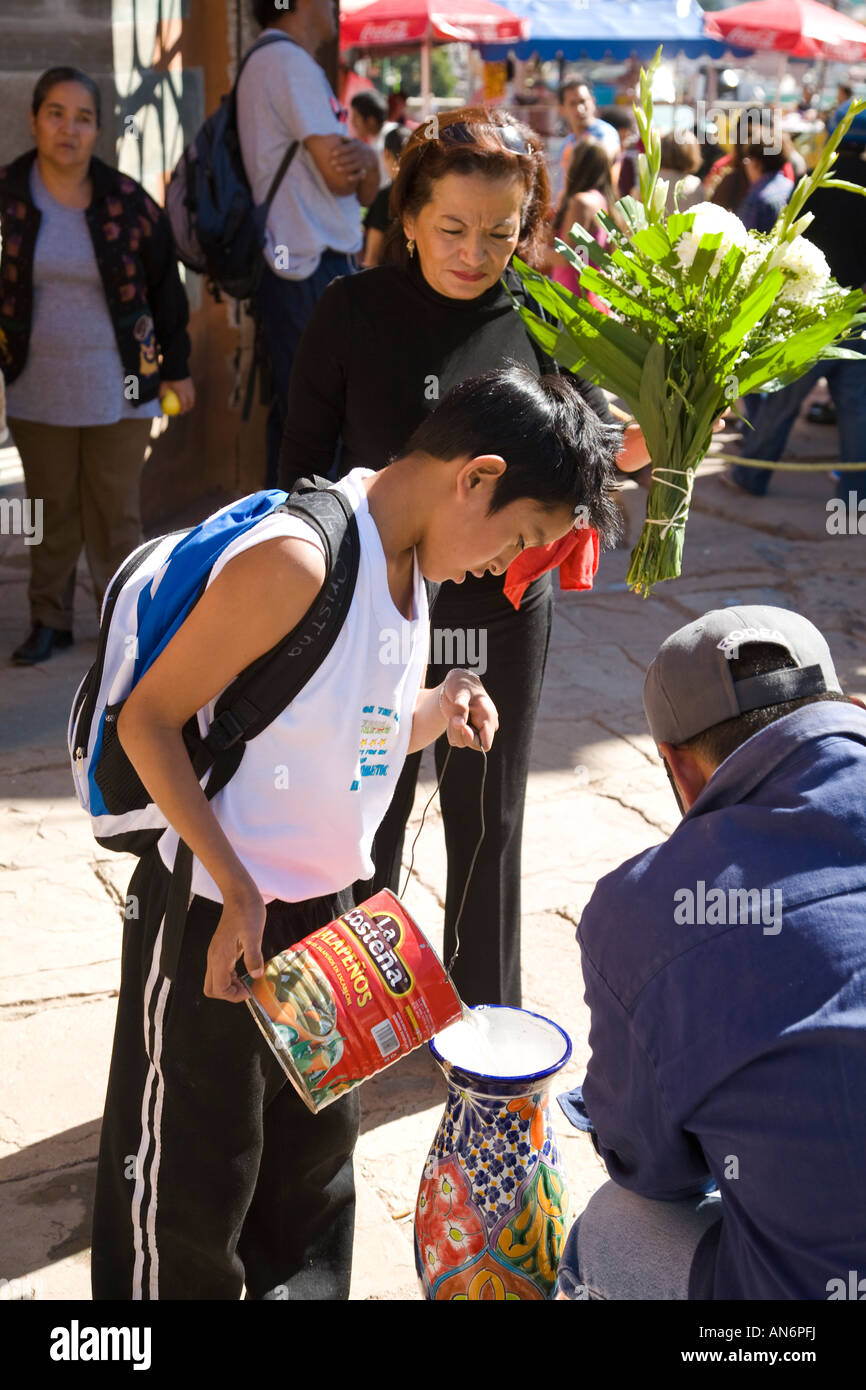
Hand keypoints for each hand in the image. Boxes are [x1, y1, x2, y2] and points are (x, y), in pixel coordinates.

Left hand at [160, 377, 194, 413]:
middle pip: (190, 403)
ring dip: (190, 403)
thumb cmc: (169, 377)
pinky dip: (190, 396)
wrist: (177, 368)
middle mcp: (188, 392)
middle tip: (184, 411)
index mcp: (182, 393)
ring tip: (187, 405)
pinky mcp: (192, 385)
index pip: (184, 404)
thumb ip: (161, 394)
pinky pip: (192, 393)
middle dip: (188, 408)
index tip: (180, 413)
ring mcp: (191, 388)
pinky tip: (187, 397)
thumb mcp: (163, 385)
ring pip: (192, 398)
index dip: (183, 410)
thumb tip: (158, 401)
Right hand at [204, 883, 266, 1002]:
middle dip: (228, 994)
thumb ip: (253, 957)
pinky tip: (246, 971)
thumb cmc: (247, 911)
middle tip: (247, 988)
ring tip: (249, 982)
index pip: (218, 988)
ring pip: (216, 981)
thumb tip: (257, 975)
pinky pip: (222, 971)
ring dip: (230, 986)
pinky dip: (231, 977)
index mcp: (220, 956)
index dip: (233, 996)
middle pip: (212, 988)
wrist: (239, 895)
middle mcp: (214, 957)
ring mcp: (216, 953)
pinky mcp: (221, 949)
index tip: (249, 991)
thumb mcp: (254, 935)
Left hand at [329, 138, 367, 180]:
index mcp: (357, 145)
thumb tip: (333, 136)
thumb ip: (345, 140)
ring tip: (337, 169)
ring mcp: (363, 161)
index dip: (340, 150)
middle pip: (350, 157)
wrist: (372, 157)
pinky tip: (348, 178)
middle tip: (331, 163)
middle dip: (341, 160)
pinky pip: (360, 174)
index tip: (332, 153)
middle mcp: (361, 153)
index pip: (348, 147)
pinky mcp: (365, 169)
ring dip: (346, 168)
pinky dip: (355, 177)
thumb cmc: (357, 148)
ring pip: (354, 165)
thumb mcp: (354, 142)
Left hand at [439, 669, 498, 751]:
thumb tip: (460, 724)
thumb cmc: (461, 685)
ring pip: (463, 743)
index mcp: (488, 718)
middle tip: (454, 717)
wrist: (457, 683)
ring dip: (454, 731)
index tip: (463, 727)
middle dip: (460, 733)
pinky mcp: (469, 730)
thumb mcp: (460, 694)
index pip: (486, 744)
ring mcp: (478, 729)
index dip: (473, 740)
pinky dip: (452, 731)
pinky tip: (454, 718)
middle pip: (473, 744)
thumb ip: (460, 708)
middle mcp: (486, 726)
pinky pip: (457, 740)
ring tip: (454, 714)